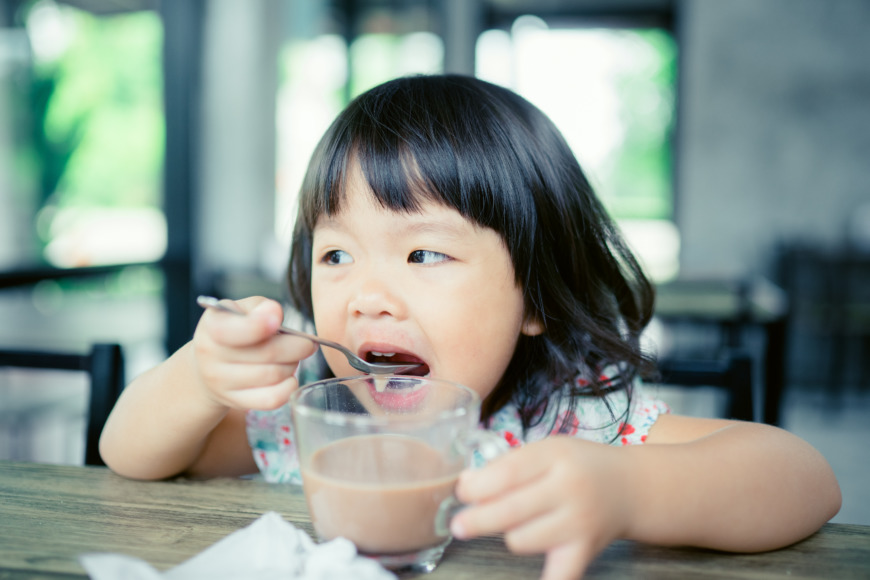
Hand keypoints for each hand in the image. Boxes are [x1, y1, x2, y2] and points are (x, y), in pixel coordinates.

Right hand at [192, 297, 316, 410]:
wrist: (209, 364)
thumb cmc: (235, 330)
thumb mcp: (242, 310)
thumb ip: (260, 307)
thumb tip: (274, 313)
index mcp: (213, 326)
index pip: (237, 330)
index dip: (261, 325)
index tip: (277, 321)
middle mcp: (211, 355)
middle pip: (268, 353)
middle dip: (297, 346)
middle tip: (306, 343)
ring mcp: (221, 382)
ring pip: (274, 375)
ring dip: (293, 365)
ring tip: (293, 358)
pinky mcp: (235, 401)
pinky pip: (271, 399)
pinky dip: (288, 388)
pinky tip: (289, 378)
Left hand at [450, 436, 634, 579]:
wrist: (629, 487)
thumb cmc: (578, 465)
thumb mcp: (547, 450)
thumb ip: (508, 465)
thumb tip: (467, 485)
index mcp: (555, 456)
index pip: (507, 474)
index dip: (477, 487)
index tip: (462, 493)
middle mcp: (569, 489)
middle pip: (510, 511)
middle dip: (477, 519)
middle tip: (459, 525)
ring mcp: (578, 523)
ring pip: (521, 540)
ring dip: (510, 534)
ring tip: (519, 523)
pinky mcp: (584, 551)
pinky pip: (559, 576)